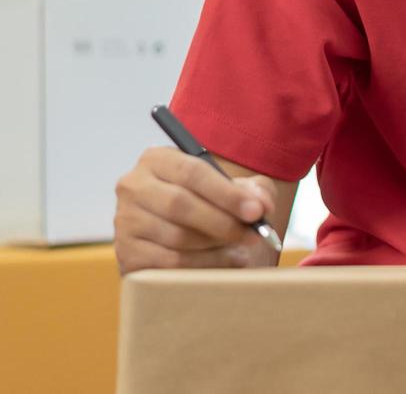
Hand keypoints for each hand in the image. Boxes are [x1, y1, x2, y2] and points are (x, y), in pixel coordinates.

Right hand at [114, 147, 279, 273]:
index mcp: (158, 160)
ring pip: (176, 236)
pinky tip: (226, 261)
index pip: (192, 172)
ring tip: (242, 247)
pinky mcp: (126, 254)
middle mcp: (133, 186)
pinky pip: (168, 263)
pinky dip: (204, 265)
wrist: (184, 236)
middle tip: (253, 235)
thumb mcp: (235, 189)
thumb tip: (261, 204)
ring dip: (216, 245)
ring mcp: (125, 222)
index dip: (227, 193)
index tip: (256, 212)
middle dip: (223, 222)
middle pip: (180, 205)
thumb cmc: (212, 204)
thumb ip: (255, 190)